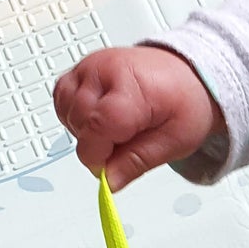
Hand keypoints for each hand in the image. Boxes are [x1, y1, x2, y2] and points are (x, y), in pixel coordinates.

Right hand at [53, 46, 222, 190]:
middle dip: (96, 145)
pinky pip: (62, 100)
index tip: (109, 170)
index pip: (97, 126)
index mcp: (132, 87)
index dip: (98, 156)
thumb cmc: (184, 101)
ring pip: (66, 111)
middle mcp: (104, 70)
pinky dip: (76, 117)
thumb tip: (109, 181)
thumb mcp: (176, 140)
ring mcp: (89, 67)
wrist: (186, 75)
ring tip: (117, 131)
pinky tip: (100, 120)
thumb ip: (139, 161)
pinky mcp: (80, 69)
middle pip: (79, 122)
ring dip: (84, 131)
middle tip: (125, 147)